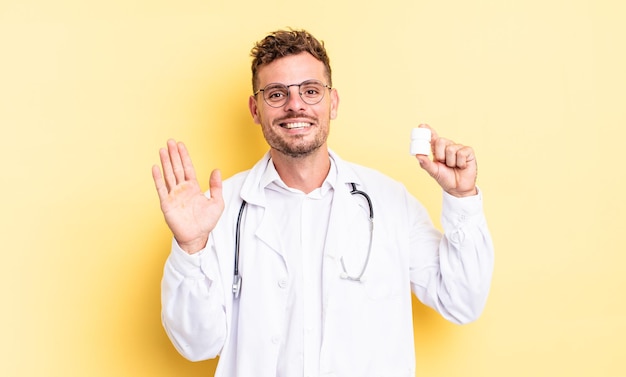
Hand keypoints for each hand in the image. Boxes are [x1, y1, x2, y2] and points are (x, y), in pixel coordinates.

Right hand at [152, 139, 224, 253]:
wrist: (197, 237)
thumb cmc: (206, 222)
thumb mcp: (217, 202)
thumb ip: (216, 186)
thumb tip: (216, 170)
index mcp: (193, 188)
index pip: (188, 168)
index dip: (184, 156)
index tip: (180, 145)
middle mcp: (182, 189)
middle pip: (177, 168)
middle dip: (174, 155)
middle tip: (170, 141)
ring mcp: (174, 196)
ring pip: (169, 175)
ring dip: (165, 162)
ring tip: (162, 150)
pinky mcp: (167, 204)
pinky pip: (161, 189)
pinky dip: (158, 178)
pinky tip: (156, 167)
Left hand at [414, 124, 477, 197]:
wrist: (458, 189)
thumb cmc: (445, 179)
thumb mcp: (433, 171)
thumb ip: (425, 163)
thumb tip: (418, 155)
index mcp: (438, 150)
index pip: (433, 137)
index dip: (428, 130)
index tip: (422, 125)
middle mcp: (448, 147)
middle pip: (441, 141)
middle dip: (440, 154)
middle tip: (443, 163)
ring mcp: (458, 148)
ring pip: (451, 149)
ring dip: (451, 162)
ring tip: (453, 166)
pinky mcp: (468, 152)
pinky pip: (461, 153)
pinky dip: (460, 163)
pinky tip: (461, 166)